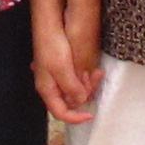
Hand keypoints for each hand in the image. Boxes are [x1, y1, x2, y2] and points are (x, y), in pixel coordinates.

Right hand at [32, 5, 100, 124]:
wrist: (47, 27)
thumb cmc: (52, 46)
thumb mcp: (62, 69)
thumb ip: (72, 88)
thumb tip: (82, 101)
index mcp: (47, 90)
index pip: (61, 113)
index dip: (75, 118)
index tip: (90, 115)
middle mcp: (50, 86)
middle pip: (70, 102)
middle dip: (86, 94)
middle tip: (96, 80)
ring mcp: (54, 77)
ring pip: (74, 90)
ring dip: (87, 84)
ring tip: (96, 72)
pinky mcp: (60, 69)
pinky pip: (74, 80)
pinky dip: (83, 77)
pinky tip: (89, 69)